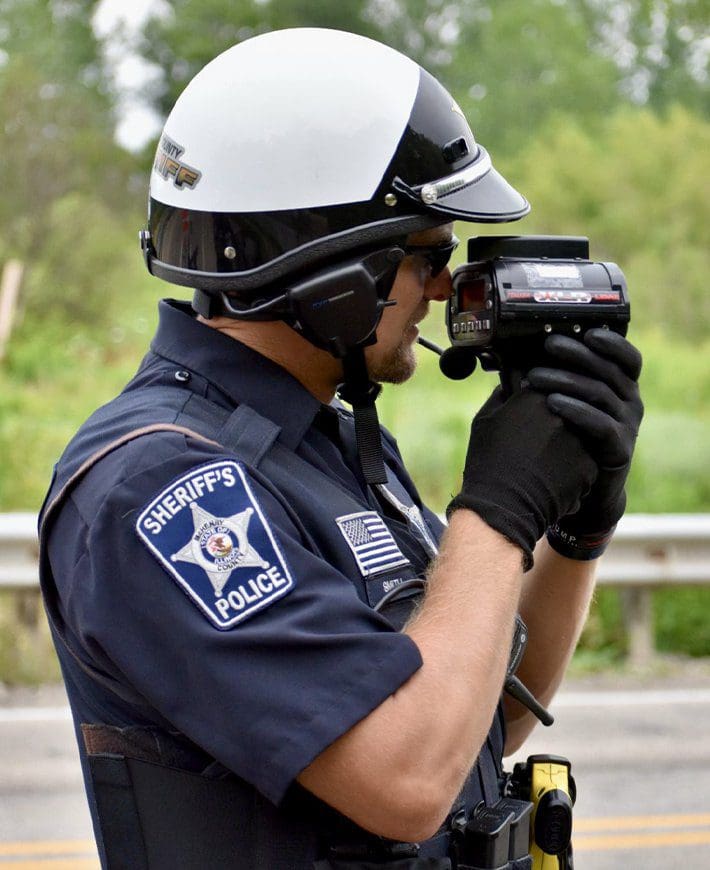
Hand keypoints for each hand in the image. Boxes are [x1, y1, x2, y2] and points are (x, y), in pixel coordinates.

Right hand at [448, 386, 597, 568]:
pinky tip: (553, 479)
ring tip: (544, 462)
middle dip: (559, 418)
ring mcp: (581, 440)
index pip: (551, 382)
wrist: (501, 508)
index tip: (532, 409)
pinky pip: (587, 460)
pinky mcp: (591, 465)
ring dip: (569, 442)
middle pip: (570, 407)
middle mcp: (565, 412)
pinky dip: (574, 468)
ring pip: (581, 433)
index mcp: (537, 395)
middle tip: (538, 439)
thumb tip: (511, 383)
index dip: (541, 394)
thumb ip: (502, 395)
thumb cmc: (487, 463)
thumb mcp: (485, 420)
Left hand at [527, 328, 642, 558]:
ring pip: (601, 393)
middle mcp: (629, 402)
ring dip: (566, 380)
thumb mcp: (560, 405)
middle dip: (578, 354)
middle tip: (550, 344)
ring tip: (535, 377)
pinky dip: (576, 411)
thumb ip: (549, 381)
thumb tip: (514, 358)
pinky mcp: (619, 449)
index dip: (611, 342)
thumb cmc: (566, 440)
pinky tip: (552, 403)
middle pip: (609, 369)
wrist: (581, 491)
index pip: (625, 356)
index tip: (586, 331)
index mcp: (619, 386)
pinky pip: (600, 424)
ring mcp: (627, 425)